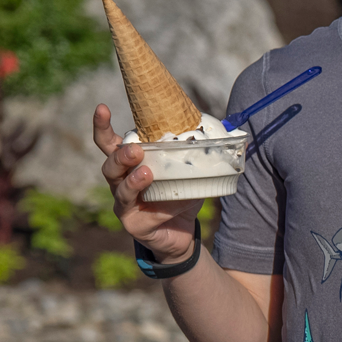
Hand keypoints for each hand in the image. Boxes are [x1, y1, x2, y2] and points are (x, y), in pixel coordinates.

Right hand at [92, 103, 197, 264]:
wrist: (184, 233)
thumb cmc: (182, 195)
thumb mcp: (193, 172)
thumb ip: (205, 155)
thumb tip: (239, 139)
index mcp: (131, 163)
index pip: (110, 142)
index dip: (102, 126)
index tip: (102, 108)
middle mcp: (121, 181)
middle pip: (110, 164)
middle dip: (121, 155)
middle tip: (136, 148)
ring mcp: (124, 203)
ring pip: (119, 188)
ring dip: (132, 178)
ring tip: (146, 171)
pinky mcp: (133, 223)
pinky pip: (136, 212)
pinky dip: (149, 204)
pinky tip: (158, 198)